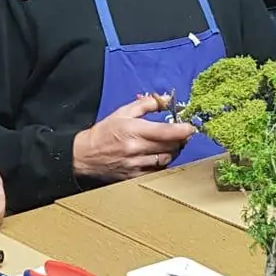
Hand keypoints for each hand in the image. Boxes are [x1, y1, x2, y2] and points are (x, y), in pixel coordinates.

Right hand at [72, 95, 195, 181]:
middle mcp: (137, 149)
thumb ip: (147, 104)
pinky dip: (162, 163)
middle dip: (180, 140)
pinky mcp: (135, 177)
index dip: (183, 130)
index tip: (190, 127)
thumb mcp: (123, 112)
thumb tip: (166, 99)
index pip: (166, 132)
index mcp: (134, 130)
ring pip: (166, 159)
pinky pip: (157, 171)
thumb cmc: (105, 131)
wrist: (85, 155)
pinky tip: (159, 157)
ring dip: (172, 152)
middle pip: (170, 146)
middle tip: (181, 134)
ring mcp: (137, 165)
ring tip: (169, 145)